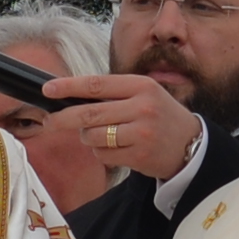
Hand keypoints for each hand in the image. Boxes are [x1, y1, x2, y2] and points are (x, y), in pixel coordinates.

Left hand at [37, 66, 203, 191]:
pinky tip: (118, 149)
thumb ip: (113, 94)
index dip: (68, 86)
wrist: (191, 144)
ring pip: (94, 136)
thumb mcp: (143, 95)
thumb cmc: (160, 116)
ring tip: (102, 136)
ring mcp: (141, 132)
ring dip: (89, 138)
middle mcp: (142, 107)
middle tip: (49, 122)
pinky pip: (104, 155)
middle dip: (63, 118)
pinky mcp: (139, 155)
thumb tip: (70, 97)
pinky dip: (103, 153)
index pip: (96, 84)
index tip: (48, 89)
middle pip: (89, 113)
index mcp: (140, 86)